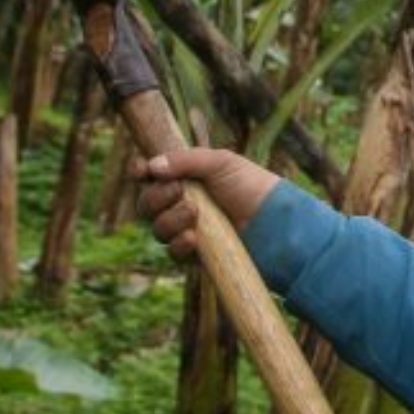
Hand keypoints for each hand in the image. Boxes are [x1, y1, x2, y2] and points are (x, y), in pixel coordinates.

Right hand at [133, 145, 279, 258]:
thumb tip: (152, 166)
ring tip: (195, 213)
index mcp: (185, 177)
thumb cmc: (249, 185)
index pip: (150, 175)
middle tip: (180, 191)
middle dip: (157, 197)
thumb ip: (185, 160)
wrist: (274, 219)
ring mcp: (187, 228)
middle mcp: (181, 203)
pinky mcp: (196, 252)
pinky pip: (172, 252)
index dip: (140, 172)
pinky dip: (179, 244)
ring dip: (170, 220)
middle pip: (146, 204)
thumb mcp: (221, 163)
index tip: (141, 171)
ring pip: (158, 229)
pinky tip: (193, 238)